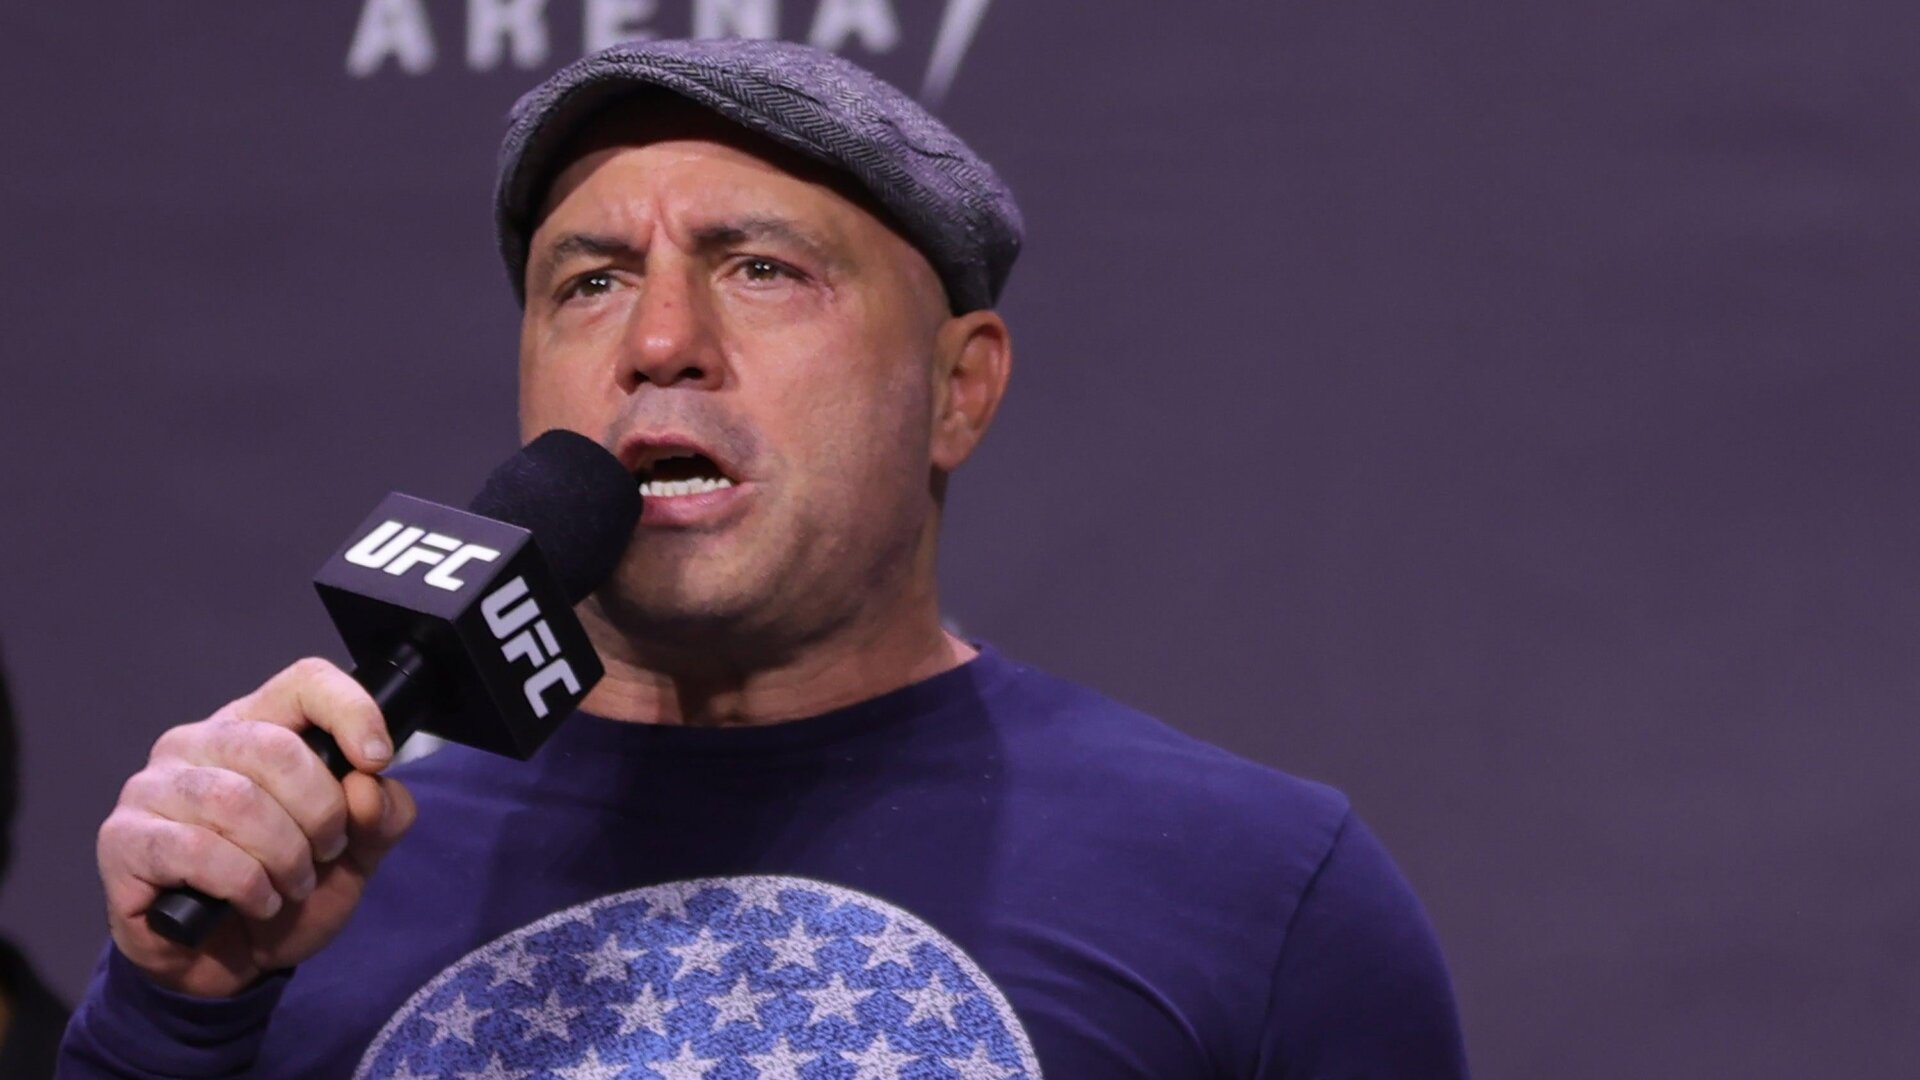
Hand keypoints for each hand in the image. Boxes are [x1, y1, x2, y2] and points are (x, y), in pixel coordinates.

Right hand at [96, 658, 417, 997]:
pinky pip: (197, 850)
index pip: (305, 681)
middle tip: (326, 853)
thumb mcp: (357, 855)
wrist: (231, 963)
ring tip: (291, 886)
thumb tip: (369, 784)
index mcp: (258, 726)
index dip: (350, 711)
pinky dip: (245, 884)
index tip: (377, 761)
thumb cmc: (287, 891)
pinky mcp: (124, 839)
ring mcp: (153, 787)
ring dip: (283, 856)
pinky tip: (256, 902)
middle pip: (276, 748)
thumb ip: (382, 815)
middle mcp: (198, 743)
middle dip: (320, 812)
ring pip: (237, 801)